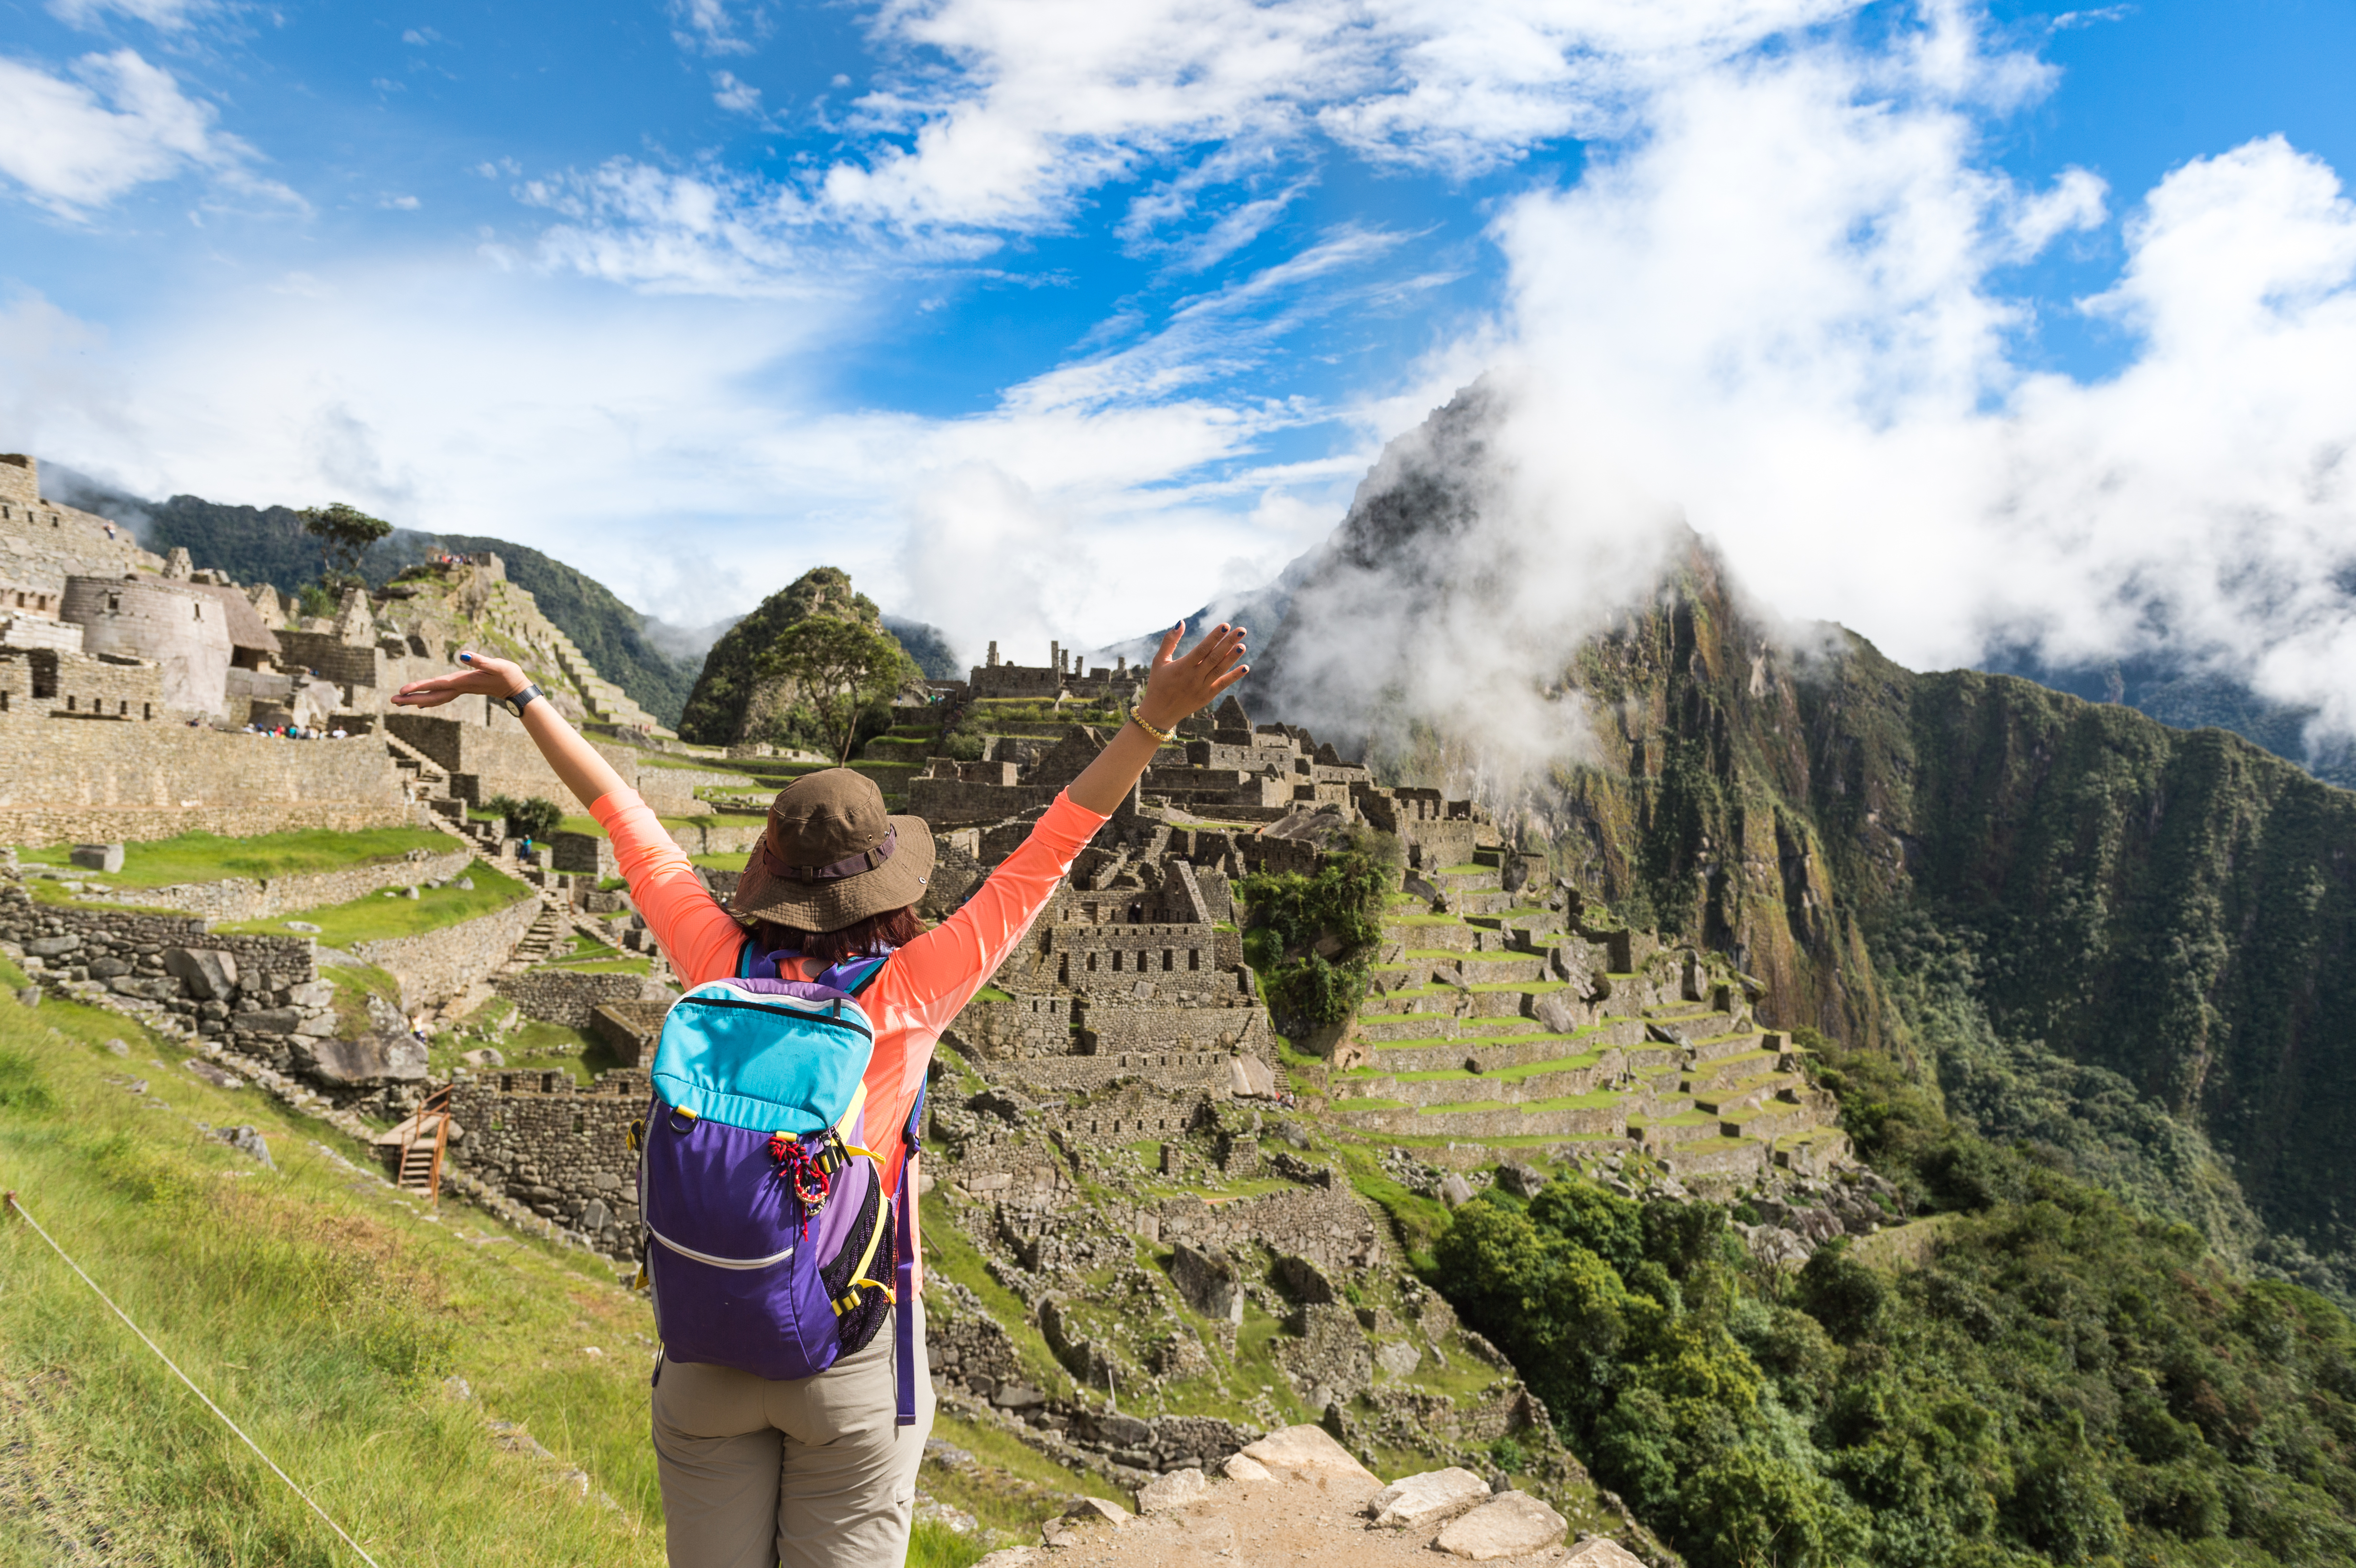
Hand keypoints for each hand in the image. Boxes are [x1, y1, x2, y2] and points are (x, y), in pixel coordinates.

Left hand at [391, 650, 529, 708]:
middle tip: (393, 700)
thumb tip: (462, 654)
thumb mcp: (496, 665)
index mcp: (463, 682)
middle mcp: (459, 688)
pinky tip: (420, 703)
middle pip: (431, 696)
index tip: (403, 690)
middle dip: (411, 698)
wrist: (517, 688)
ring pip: (434, 698)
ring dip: (416, 700)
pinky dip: (428, 699)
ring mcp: (460, 690)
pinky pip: (440, 696)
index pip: (437, 684)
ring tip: (399, 702)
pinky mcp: (463, 688)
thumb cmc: (508, 674)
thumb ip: (479, 660)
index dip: (419, 687)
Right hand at [1137, 622, 1247, 729]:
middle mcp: (1193, 677)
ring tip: (1243, 645)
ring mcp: (1201, 688)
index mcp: (1182, 667)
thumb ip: (1169, 641)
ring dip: (1232, 657)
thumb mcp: (1159, 661)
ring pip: (1220, 670)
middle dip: (1228, 643)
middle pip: (1214, 657)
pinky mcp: (1207, 696)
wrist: (1158, 713)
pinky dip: (1234, 676)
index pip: (1202, 649)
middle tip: (1241, 631)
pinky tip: (1245, 667)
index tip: (1225, 626)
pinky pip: (1222, 685)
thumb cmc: (1158, 683)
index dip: (1214, 637)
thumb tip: (1181, 622)